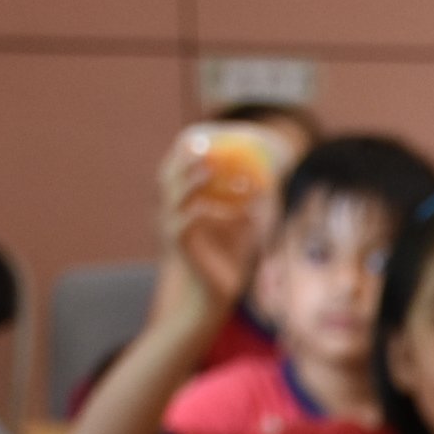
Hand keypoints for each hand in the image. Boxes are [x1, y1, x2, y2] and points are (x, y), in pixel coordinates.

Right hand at [159, 142, 266, 313]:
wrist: (213, 297)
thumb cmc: (225, 264)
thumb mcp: (240, 231)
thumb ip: (247, 210)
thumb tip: (265, 190)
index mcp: (182, 207)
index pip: (175, 173)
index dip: (182, 153)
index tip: (199, 136)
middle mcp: (173, 215)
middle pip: (168, 177)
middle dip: (182, 159)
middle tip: (202, 144)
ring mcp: (174, 230)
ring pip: (174, 197)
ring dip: (190, 180)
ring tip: (207, 168)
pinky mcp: (182, 246)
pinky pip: (189, 222)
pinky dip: (209, 213)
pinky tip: (233, 212)